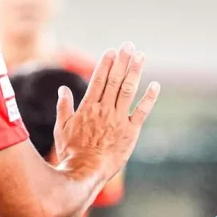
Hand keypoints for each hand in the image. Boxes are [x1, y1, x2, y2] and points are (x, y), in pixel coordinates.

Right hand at [54, 43, 159, 182]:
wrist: (85, 171)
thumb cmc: (71, 152)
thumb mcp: (61, 128)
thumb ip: (64, 107)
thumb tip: (62, 89)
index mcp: (88, 107)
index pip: (98, 79)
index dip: (106, 63)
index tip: (112, 50)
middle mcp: (104, 109)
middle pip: (115, 79)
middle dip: (122, 60)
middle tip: (129, 45)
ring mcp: (118, 119)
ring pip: (128, 90)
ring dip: (135, 71)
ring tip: (141, 56)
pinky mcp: (130, 132)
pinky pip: (142, 111)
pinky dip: (149, 98)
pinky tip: (155, 85)